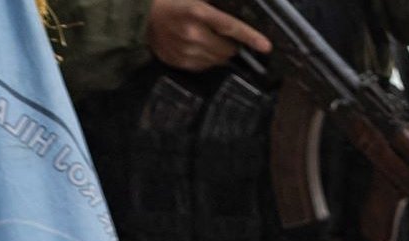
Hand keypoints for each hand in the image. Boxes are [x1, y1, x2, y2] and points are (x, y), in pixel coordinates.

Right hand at [146, 0, 270, 71]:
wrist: (142, 17)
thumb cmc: (171, 2)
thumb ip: (216, 6)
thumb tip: (236, 12)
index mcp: (197, 12)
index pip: (230, 27)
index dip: (250, 37)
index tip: (266, 47)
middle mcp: (193, 34)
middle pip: (228, 49)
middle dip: (232, 44)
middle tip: (224, 36)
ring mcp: (185, 51)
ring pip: (218, 60)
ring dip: (219, 53)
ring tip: (207, 39)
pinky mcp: (180, 63)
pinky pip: (204, 67)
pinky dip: (206, 58)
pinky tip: (196, 47)